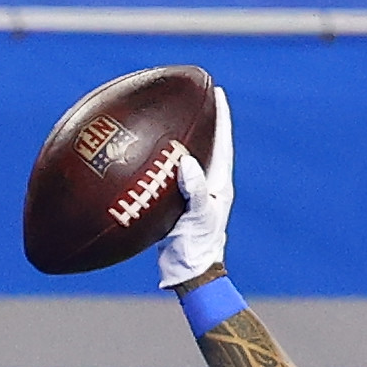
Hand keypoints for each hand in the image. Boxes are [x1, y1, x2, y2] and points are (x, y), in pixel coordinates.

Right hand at [155, 86, 235, 290]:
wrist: (188, 274)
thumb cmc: (197, 248)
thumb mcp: (198, 218)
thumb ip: (196, 190)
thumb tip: (188, 161)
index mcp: (219, 184)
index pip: (223, 142)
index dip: (221, 116)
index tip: (217, 92)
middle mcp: (208, 185)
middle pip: (207, 144)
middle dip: (201, 120)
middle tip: (193, 97)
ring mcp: (192, 195)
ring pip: (187, 159)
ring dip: (180, 139)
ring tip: (169, 119)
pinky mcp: (177, 205)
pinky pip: (168, 176)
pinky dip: (160, 163)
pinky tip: (144, 157)